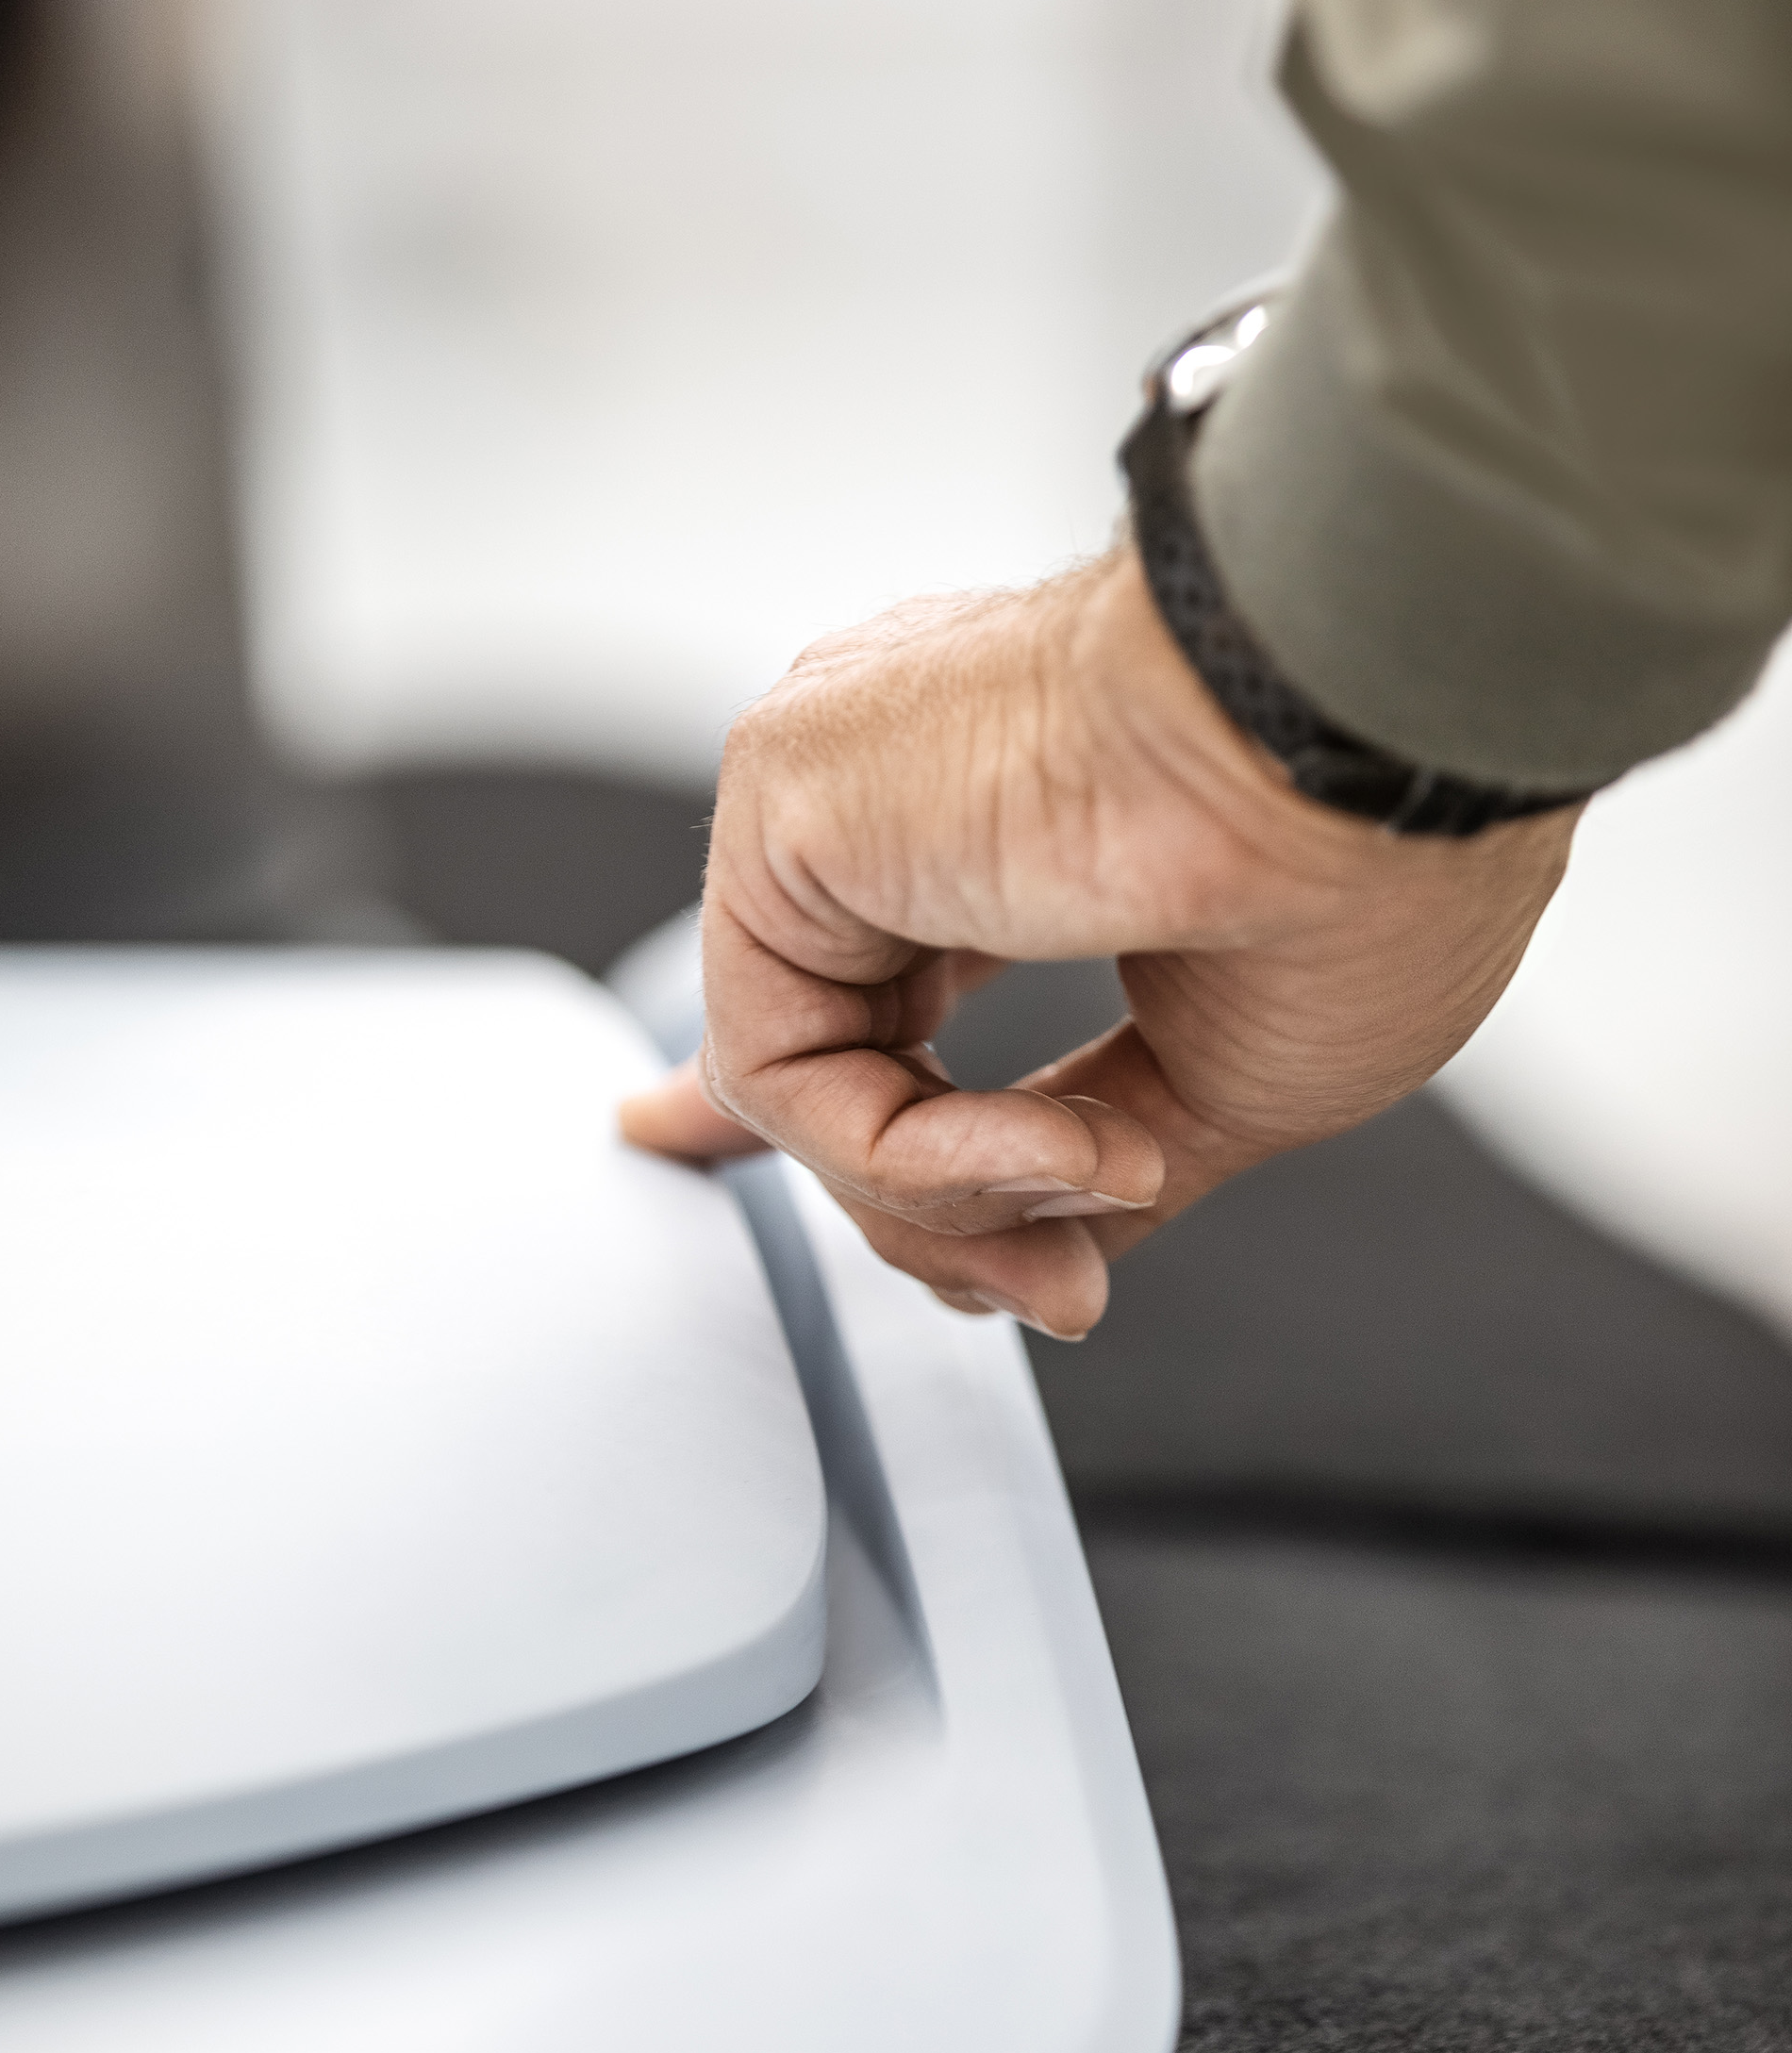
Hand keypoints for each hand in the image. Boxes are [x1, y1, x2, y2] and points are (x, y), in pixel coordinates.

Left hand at [619, 549, 1577, 1337]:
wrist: (1380, 754)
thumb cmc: (1364, 879)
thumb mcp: (1227, 1078)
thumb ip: (1086, 1156)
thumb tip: (1042, 1250)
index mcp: (1007, 819)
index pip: (859, 973)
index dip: (812, 1086)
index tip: (672, 1143)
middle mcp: (909, 798)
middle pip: (831, 1058)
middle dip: (946, 1218)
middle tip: (1070, 1298)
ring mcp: (843, 797)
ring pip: (812, 1087)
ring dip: (968, 1197)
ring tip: (1113, 1181)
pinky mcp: (782, 802)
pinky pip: (788, 1072)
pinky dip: (921, 1160)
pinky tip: (1066, 1152)